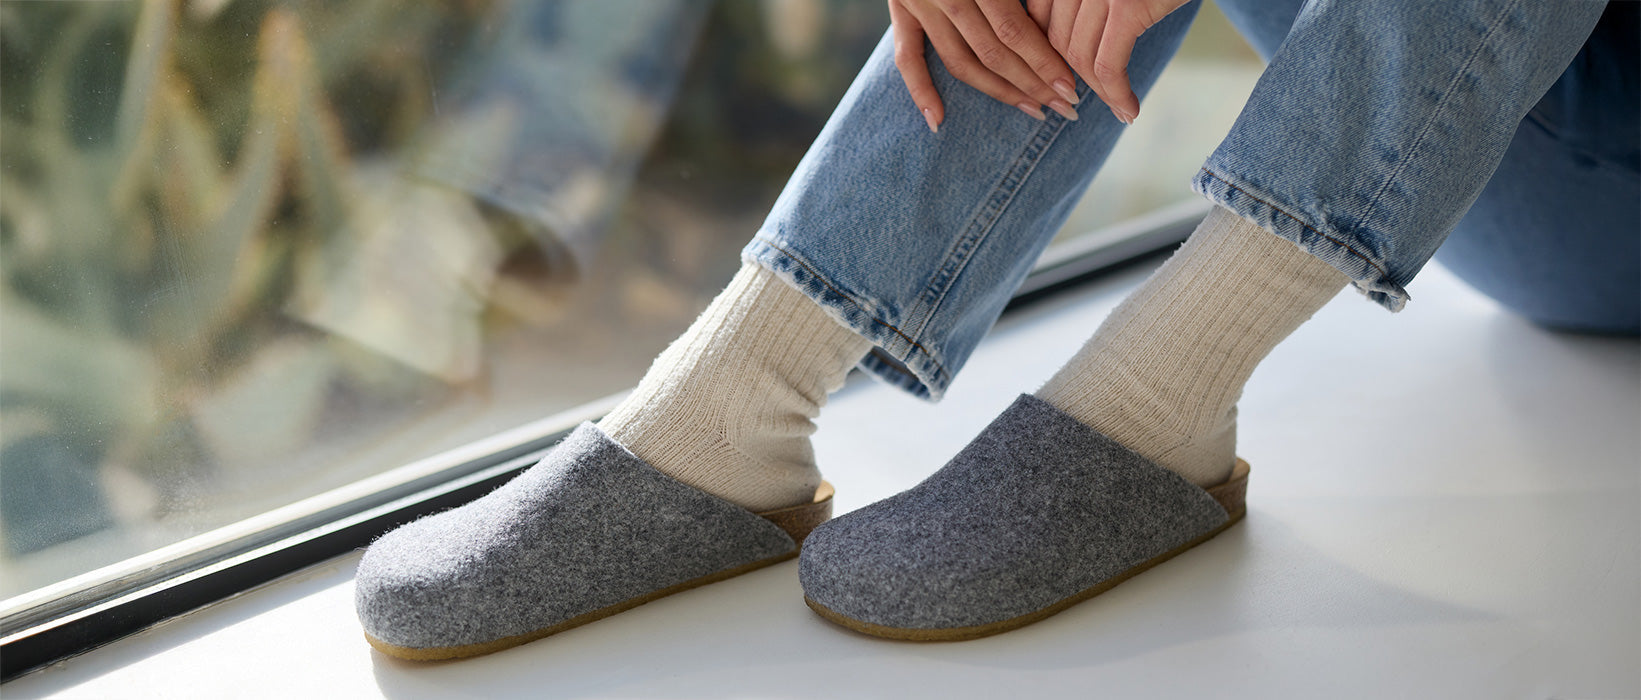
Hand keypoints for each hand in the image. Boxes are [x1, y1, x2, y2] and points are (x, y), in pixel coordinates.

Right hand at [889, 0, 1083, 132]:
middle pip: (993, 53)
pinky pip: (907, 58)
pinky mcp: (899, 10)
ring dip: (998, 92)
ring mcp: (919, 5)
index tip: (1071, 88)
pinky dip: (920, 91)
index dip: (1044, 62)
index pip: (1014, 31)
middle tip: (1065, 109)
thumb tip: (1066, 8)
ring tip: (1032, 111)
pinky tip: (938, 121)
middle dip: (1033, 84)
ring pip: (960, 62)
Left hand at [1033, 0, 1192, 122]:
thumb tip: (1070, 44)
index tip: (1068, 76)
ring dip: (1099, 91)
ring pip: (1080, 57)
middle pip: (1058, 40)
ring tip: (1119, 107)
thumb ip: (1089, 1)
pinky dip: (1116, 94)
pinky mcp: (1128, 7)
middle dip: (1076, 76)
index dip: (1051, 53)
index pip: (1039, 18)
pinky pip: (1109, 64)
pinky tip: (1130, 110)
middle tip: (1099, 96)